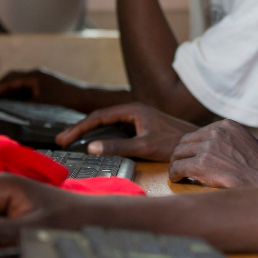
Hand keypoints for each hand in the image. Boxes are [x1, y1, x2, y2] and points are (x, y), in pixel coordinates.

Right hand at [0, 68, 83, 107]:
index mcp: (34, 76)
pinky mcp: (47, 89)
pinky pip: (27, 91)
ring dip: (7, 94)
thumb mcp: (42, 104)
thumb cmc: (68, 101)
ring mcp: (42, 82)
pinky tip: (13, 108)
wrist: (89, 100)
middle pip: (11, 80)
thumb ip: (24, 107)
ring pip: (19, 86)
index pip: (8, 80)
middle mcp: (37, 76)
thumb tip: (7, 112)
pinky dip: (17, 98)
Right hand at [54, 103, 198, 159]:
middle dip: (79, 128)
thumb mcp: (143, 147)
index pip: (98, 117)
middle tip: (61, 140)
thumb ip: (117, 147)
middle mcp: (132, 111)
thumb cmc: (173, 143)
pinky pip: (115, 128)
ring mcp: (136, 118)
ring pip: (106, 123)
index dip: (79, 127)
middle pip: (99, 118)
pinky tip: (94, 142)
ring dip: (89, 131)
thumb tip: (91, 147)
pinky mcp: (140, 126)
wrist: (196, 143)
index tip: (64, 139)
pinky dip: (101, 134)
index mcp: (132, 110)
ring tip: (71, 140)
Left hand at [168, 120, 257, 188]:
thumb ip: (227, 141)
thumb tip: (211, 150)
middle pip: (185, 142)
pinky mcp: (201, 164)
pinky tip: (178, 180)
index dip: (192, 147)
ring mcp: (207, 147)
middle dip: (182, 155)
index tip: (192, 157)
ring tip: (179, 174)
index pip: (198, 133)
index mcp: (226, 125)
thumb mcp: (245, 143)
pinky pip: (178, 168)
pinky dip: (174, 175)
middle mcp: (215, 132)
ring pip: (178, 154)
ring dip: (177, 165)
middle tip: (182, 167)